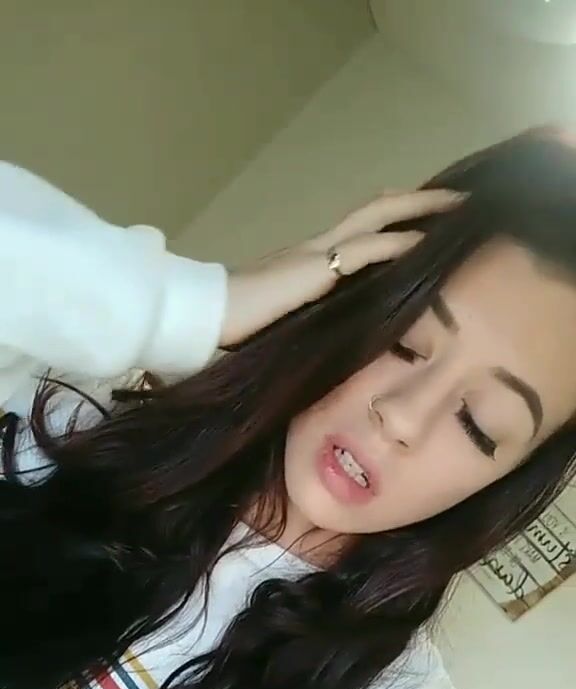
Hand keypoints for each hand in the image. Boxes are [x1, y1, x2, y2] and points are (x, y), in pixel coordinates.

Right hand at [220, 188, 461, 346]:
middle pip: (376, 210)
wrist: (204, 317)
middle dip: (418, 201)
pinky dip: (401, 242)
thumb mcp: (281, 324)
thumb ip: (306, 322)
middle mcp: (316, 247)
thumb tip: (328, 344)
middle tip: (456, 199)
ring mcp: (317, 252)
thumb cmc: (233, 328)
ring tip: (457, 207)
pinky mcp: (318, 267)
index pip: (357, 231)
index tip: (425, 217)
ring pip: (378, 217)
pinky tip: (427, 241)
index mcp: (306, 261)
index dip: (392, 219)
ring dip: (420, 210)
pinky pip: (369, 248)